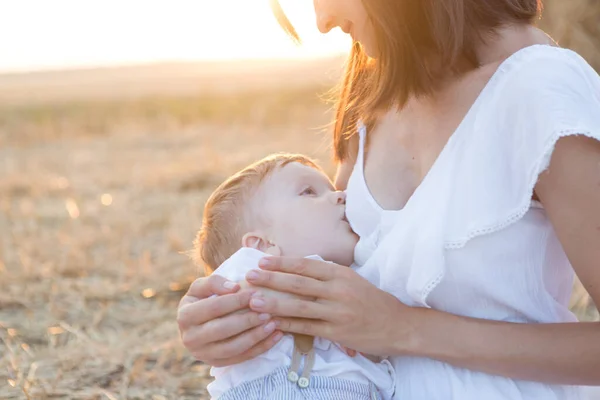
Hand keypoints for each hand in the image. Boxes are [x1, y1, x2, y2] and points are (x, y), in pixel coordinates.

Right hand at [177, 275, 283, 366]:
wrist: (195, 323)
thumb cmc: (201, 299)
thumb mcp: (200, 287)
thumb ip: (214, 282)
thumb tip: (234, 288)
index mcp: (184, 316)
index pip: (214, 308)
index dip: (236, 300)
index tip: (256, 292)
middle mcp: (190, 338)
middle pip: (223, 330)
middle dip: (247, 320)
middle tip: (267, 311)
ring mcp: (203, 354)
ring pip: (233, 348)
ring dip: (256, 336)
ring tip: (273, 323)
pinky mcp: (217, 363)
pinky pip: (241, 358)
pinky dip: (261, 348)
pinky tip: (276, 335)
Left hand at [244, 256, 414, 356]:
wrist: (398, 325)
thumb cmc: (372, 300)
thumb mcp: (352, 280)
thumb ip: (328, 275)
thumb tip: (299, 268)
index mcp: (341, 274)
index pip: (306, 265)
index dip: (282, 263)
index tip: (263, 261)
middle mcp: (338, 290)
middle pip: (298, 283)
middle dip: (271, 279)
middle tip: (249, 276)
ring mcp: (337, 312)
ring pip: (299, 306)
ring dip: (274, 303)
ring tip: (253, 300)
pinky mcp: (337, 332)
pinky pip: (307, 327)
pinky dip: (287, 325)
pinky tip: (272, 323)